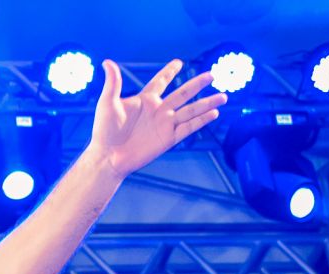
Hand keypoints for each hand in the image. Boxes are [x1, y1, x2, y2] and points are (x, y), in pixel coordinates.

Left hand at [88, 58, 226, 178]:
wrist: (108, 156)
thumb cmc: (104, 131)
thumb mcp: (107, 103)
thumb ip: (113, 83)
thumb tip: (107, 62)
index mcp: (145, 100)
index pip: (160, 82)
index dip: (169, 72)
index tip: (178, 62)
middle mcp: (158, 111)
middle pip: (182, 94)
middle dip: (196, 84)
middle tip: (211, 74)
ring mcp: (164, 124)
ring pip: (191, 110)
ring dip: (207, 103)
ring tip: (224, 96)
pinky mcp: (168, 139)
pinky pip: (188, 128)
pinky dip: (201, 121)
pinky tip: (213, 113)